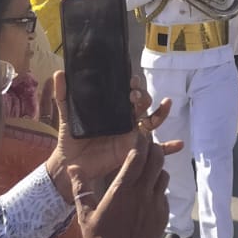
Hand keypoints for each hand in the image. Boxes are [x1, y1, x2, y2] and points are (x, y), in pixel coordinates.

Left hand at [47, 71, 181, 205]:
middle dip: (143, 96)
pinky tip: (179, 144)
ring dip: (161, 112)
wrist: (69, 165)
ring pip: (152, 120)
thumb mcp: (67, 115)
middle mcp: (125, 118)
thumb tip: (59, 72)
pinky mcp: (133, 149)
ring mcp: (132, 134)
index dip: (133, 84)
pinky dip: (169, 147)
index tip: (131, 80)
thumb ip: (64, 95)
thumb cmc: (71, 139)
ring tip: (166, 104)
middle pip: (142, 103)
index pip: (127, 92)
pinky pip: (155, 148)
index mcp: (112, 108)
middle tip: (134, 96)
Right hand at [69, 126, 172, 237]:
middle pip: (157, 159)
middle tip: (146, 148)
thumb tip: (73, 168)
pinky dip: (158, 189)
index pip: (138, 156)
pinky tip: (148, 195)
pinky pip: (164, 194)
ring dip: (157, 170)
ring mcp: (155, 204)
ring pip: (163, 175)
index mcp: (122, 190)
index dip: (140, 142)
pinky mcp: (163, 215)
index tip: (138, 136)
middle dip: (153, 149)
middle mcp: (142, 193)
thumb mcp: (85, 215)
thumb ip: (81, 189)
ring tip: (147, 171)